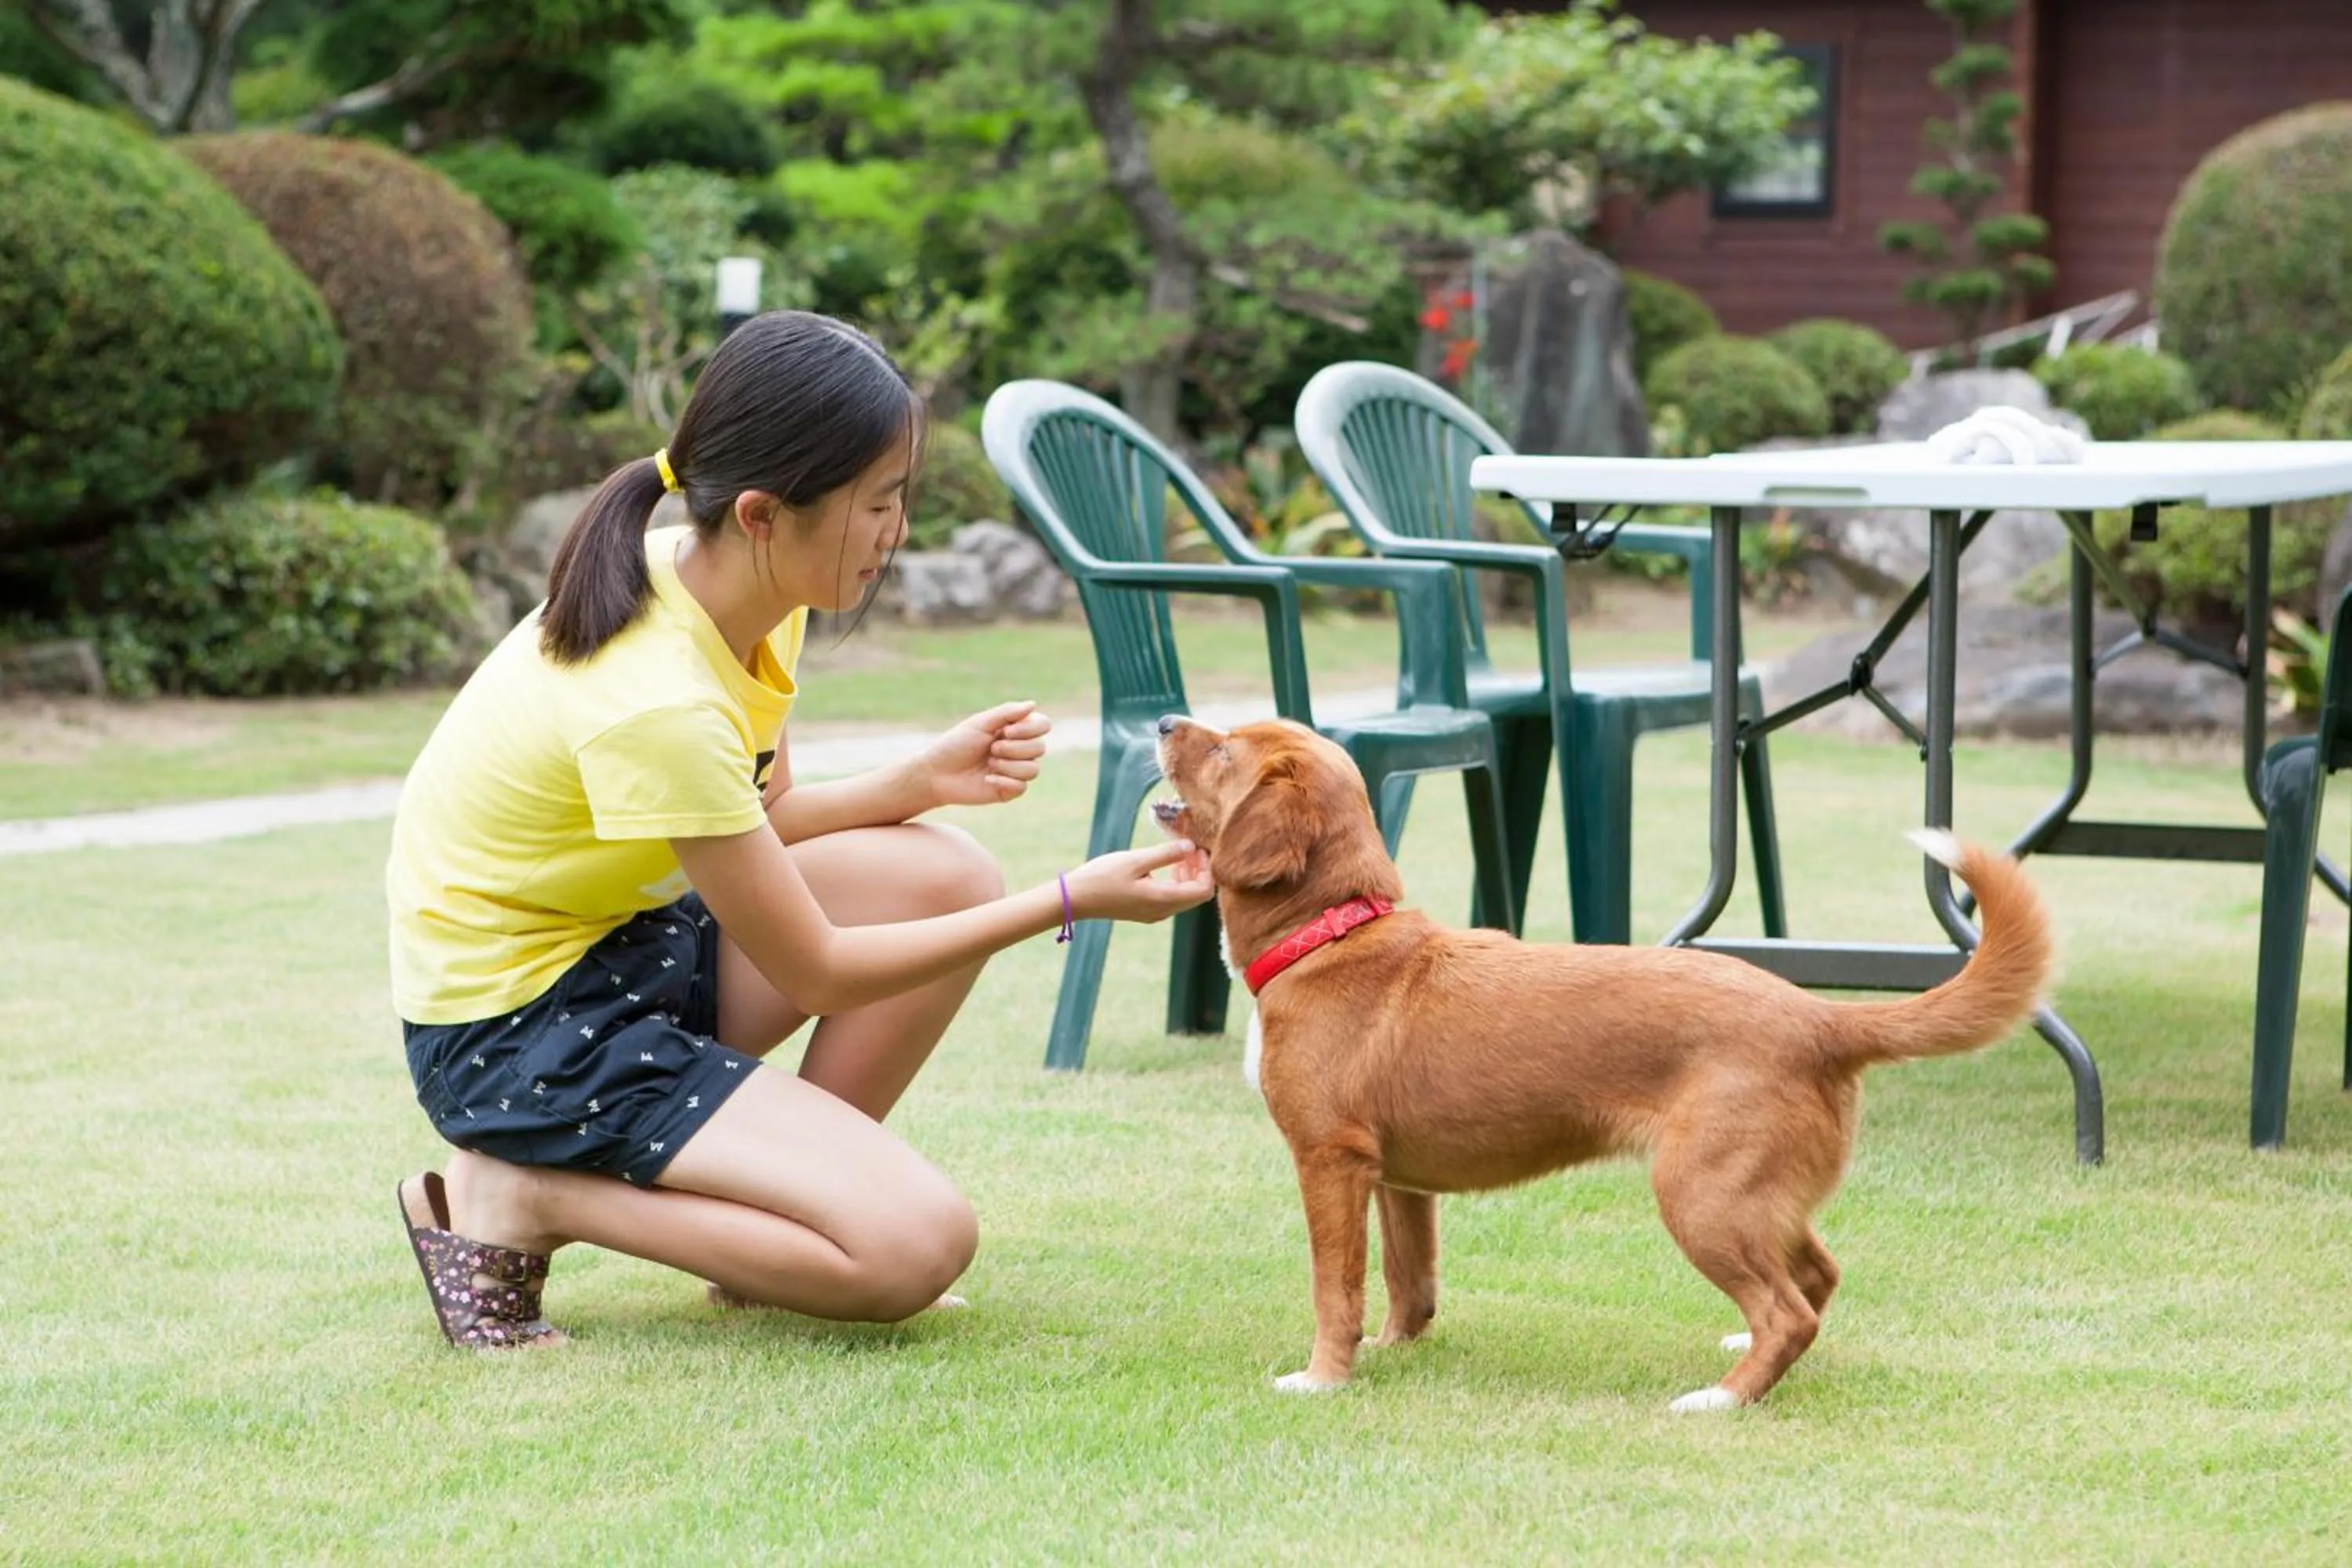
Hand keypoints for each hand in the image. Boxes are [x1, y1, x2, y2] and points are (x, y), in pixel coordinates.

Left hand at [918, 700, 1052, 807]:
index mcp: (1014, 730)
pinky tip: (987, 780)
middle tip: (991, 749)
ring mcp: (1015, 771)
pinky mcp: (1010, 790)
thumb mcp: (980, 724)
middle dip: (1014, 748)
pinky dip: (1004, 781)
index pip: (1043, 724)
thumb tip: (1033, 704)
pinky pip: (1022, 787)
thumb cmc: (956, 745)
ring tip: (989, 764)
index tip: (1005, 731)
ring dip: (1009, 765)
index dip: (1030, 729)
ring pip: (1034, 769)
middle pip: (1040, 748)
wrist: (937, 774)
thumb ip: (1007, 713)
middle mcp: (1019, 750)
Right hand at [1064, 840, 1213, 924]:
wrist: (1075, 899)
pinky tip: (1166, 866)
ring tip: (1179, 853)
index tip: (1197, 849)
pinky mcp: (1146, 911)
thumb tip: (1191, 847)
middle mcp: (1163, 911)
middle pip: (1197, 894)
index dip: (1206, 869)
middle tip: (1189, 847)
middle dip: (1199, 870)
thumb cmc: (1102, 877)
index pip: (1203, 890)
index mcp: (1163, 899)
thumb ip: (1165, 854)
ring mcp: (1155, 914)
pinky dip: (1176, 882)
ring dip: (1188, 875)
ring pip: (1185, 896)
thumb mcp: (1135, 860)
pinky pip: (1172, 898)